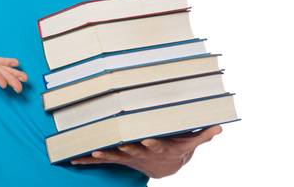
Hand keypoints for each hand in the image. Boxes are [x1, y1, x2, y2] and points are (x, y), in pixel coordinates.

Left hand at [69, 125, 221, 177]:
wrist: (163, 166)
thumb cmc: (176, 147)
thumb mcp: (191, 141)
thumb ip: (203, 135)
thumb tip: (219, 128)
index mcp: (159, 147)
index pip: (156, 145)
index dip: (152, 143)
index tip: (147, 140)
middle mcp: (143, 152)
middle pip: (132, 150)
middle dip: (124, 148)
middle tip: (114, 146)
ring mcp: (129, 156)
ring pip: (115, 156)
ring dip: (104, 154)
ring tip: (93, 152)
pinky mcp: (119, 157)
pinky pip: (102, 160)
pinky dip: (88, 159)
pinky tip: (74, 158)